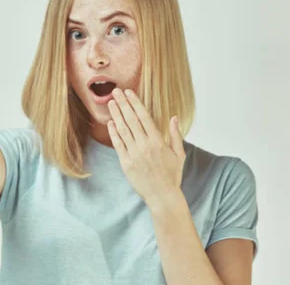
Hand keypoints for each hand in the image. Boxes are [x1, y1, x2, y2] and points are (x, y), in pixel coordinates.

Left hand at [106, 88, 185, 204]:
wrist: (163, 196)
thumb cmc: (172, 175)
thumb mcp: (179, 154)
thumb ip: (176, 135)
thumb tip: (174, 117)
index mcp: (158, 141)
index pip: (144, 117)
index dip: (135, 103)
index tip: (129, 92)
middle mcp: (145, 145)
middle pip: (131, 120)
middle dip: (123, 104)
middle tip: (115, 91)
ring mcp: (134, 154)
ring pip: (122, 130)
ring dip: (116, 115)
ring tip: (111, 103)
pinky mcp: (126, 163)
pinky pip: (118, 145)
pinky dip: (113, 133)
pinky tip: (110, 123)